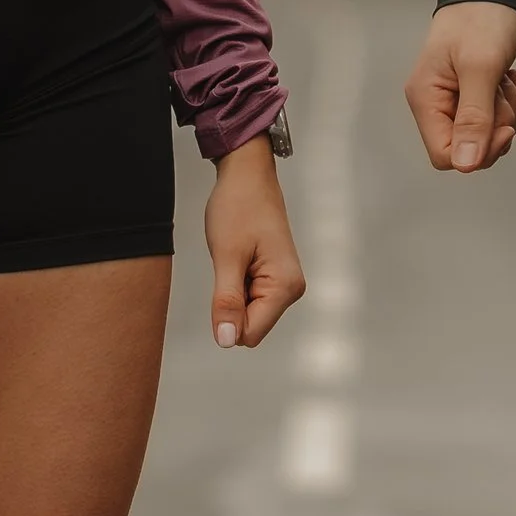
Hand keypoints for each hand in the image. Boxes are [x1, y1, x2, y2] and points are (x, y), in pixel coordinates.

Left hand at [205, 134, 305, 347]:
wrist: (247, 175)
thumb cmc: (238, 208)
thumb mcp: (226, 256)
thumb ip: (227, 301)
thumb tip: (227, 341)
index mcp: (285, 287)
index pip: (250, 333)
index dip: (227, 316)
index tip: (224, 281)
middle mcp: (292, 290)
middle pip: (250, 326)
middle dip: (231, 303)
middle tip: (229, 266)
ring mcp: (285, 284)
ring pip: (248, 313)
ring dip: (233, 291)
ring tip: (235, 258)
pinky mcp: (276, 278)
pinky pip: (250, 298)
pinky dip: (237, 283)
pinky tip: (239, 258)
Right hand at [405, 1, 515, 172]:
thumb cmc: (480, 19)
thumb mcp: (479, 67)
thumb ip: (473, 118)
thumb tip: (466, 164)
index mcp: (426, 99)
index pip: (444, 155)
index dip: (477, 151)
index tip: (502, 126)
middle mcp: (438, 105)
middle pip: (471, 149)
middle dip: (497, 127)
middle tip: (501, 92)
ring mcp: (457, 102)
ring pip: (490, 135)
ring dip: (509, 111)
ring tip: (505, 78)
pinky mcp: (477, 97)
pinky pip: (502, 119)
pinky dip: (514, 102)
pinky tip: (509, 77)